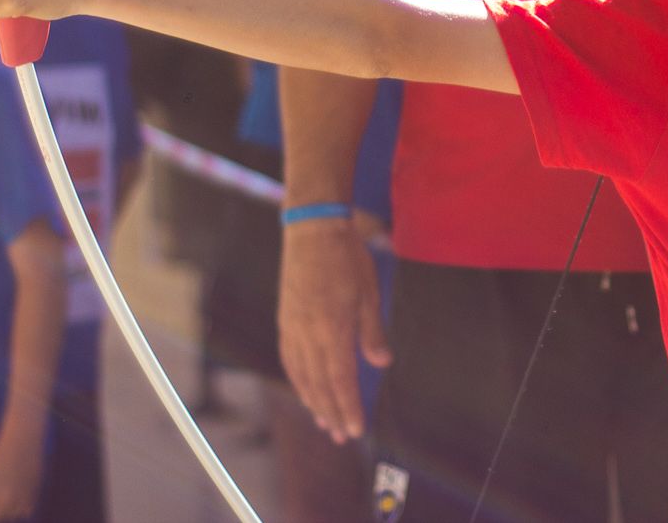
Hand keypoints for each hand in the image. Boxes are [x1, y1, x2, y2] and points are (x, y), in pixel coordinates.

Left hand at [0, 423, 43, 520]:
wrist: (23, 440)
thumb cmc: (1, 453)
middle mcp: (5, 494)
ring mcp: (20, 494)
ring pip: (13, 515)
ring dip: (10, 511)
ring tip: (10, 502)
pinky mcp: (33, 491)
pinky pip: (27, 511)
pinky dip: (23, 508)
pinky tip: (21, 499)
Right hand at [278, 220, 391, 441]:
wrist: (312, 230)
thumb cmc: (346, 258)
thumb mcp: (369, 293)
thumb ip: (372, 332)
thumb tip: (381, 363)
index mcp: (332, 330)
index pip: (340, 380)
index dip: (348, 407)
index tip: (356, 429)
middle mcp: (308, 334)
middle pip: (319, 385)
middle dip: (331, 413)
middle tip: (342, 436)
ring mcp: (293, 328)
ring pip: (301, 376)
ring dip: (313, 402)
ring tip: (324, 422)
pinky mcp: (285, 320)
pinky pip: (290, 359)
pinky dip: (298, 380)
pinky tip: (305, 389)